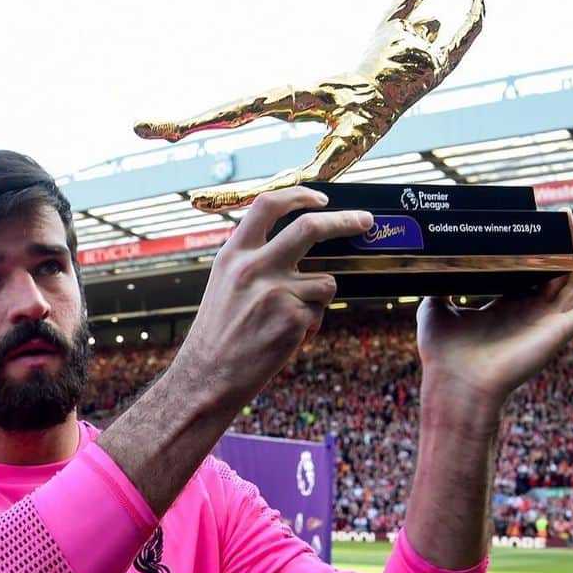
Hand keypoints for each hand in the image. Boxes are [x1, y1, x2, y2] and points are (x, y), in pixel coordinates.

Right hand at [174, 187, 371, 410]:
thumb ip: (253, 258)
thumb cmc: (218, 335)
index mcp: (233, 254)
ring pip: (324, 281)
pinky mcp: (293, 318)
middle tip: (365, 221)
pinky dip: (310, 324)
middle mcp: (254, 267)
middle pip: (310, 227)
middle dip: (345, 221)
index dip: (299, 195)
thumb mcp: (224, 283)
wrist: (207, 376)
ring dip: (317, 298)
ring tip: (288, 319)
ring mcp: (276, 292)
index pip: (268, 205)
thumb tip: (297, 242)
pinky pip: (320, 311)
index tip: (321, 198)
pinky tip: (284, 338)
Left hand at [415, 218, 572, 429]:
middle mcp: (529, 314)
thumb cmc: (443, 355)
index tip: (536, 225)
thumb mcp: (436, 310)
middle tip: (568, 216)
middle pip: (556, 274)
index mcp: (505, 307)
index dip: (534, 251)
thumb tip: (431, 265)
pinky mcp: (560, 332)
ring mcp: (547, 322)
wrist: (456, 384)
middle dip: (564, 245)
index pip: (527, 274)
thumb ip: (439, 287)